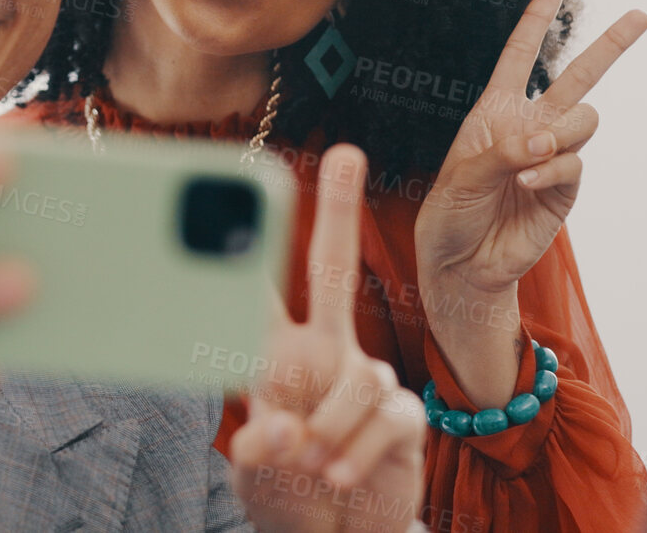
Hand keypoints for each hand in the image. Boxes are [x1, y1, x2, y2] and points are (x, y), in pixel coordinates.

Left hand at [231, 145, 426, 532]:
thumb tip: (278, 429)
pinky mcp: (404, 420)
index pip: (255, 293)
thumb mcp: (256, 477)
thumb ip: (259, 454)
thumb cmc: (287, 493)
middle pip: (335, 271)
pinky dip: (359, 449)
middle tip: (347, 154)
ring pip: (359, 375)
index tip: (242, 181)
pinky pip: (389, 416)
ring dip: (330, 426)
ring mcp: (366, 382)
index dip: (245, 246)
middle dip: (343, 211)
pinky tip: (338, 474)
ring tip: (311, 465)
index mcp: (275, 358)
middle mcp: (324, 354)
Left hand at [412, 0, 646, 404]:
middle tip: (642, 15)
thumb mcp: (462, 174)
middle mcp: (529, 128)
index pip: (517, 60)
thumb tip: (546, 139)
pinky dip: (552, 170)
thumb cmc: (451, 213)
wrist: (461, 263)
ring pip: (584, 120)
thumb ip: (503, 150)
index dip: (534, 26)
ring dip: (562, 132)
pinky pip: (574, 164)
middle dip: (611, 45)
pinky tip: (527, 182)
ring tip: (532, 154)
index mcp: (496, 113)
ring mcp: (552, 157)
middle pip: (579, 78)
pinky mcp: (565, 190)